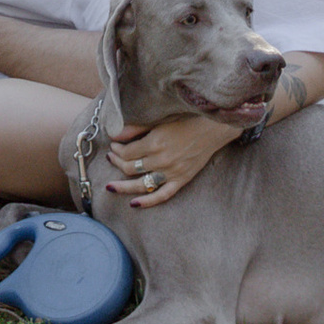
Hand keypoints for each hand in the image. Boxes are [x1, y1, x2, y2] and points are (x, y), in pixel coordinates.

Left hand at [103, 112, 239, 209]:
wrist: (213, 128)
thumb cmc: (186, 120)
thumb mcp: (160, 120)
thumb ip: (136, 128)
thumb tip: (115, 134)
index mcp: (155, 143)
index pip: (127, 153)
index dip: (116, 150)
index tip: (114, 146)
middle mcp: (161, 160)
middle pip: (130, 168)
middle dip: (117, 163)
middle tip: (112, 158)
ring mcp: (171, 172)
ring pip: (141, 184)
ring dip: (123, 186)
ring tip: (111, 186)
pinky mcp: (181, 180)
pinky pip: (162, 195)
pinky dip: (147, 202)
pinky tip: (134, 203)